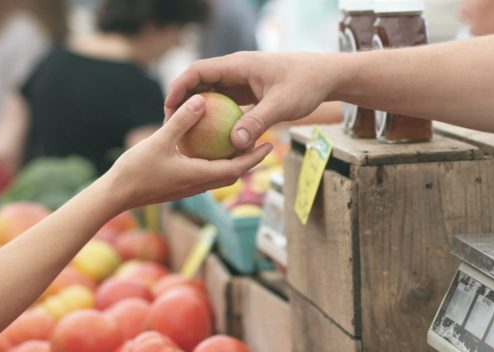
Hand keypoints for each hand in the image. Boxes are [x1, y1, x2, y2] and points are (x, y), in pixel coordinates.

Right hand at [107, 94, 272, 210]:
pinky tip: (208, 148)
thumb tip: (201, 100)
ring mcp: (188, 188)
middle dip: (249, 160)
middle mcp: (198, 185)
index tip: (269, 145)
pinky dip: (213, 163)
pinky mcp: (179, 186)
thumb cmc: (136, 170)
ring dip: (232, 163)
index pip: (236, 169)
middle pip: (232, 174)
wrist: (116, 196)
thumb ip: (182, 121)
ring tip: (239, 144)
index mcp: (199, 176)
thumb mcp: (159, 141)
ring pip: (218, 175)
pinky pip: (204, 174)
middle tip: (262, 142)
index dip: (255, 157)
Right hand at [164, 52, 336, 150]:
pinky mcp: (249, 93)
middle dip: (183, 102)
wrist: (325, 77)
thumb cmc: (306, 85)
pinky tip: (212, 140)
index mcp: (238, 65)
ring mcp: (242, 82)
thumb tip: (235, 144)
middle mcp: (236, 71)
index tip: (168, 107)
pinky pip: (226, 105)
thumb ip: (257, 122)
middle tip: (171, 125)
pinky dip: (217, 119)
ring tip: (186, 134)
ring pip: (212, 95)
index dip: (179, 87)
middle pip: (200, 83)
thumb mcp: (281, 105)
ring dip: (199, 112)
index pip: (198, 71)